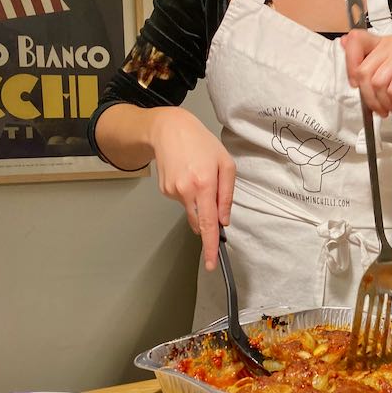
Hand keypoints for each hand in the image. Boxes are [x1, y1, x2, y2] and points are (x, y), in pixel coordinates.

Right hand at [149, 107, 235, 270]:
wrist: (169, 129)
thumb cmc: (201, 143)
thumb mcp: (225, 164)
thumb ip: (227, 195)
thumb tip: (223, 220)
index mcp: (204, 184)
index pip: (207, 223)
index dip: (209, 246)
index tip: (211, 263)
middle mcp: (186, 191)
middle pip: (198, 222)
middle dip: (207, 221)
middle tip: (212, 198)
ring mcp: (172, 192)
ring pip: (191, 210)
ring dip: (198, 201)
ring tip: (199, 174)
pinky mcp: (164, 190)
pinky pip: (183, 200)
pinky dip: (189, 193)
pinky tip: (188, 174)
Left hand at [341, 30, 391, 119]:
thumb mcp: (383, 81)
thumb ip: (365, 64)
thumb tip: (343, 42)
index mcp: (385, 44)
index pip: (356, 40)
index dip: (350, 63)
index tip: (356, 83)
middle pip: (362, 71)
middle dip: (369, 96)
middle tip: (382, 105)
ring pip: (376, 82)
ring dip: (384, 101)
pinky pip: (391, 88)